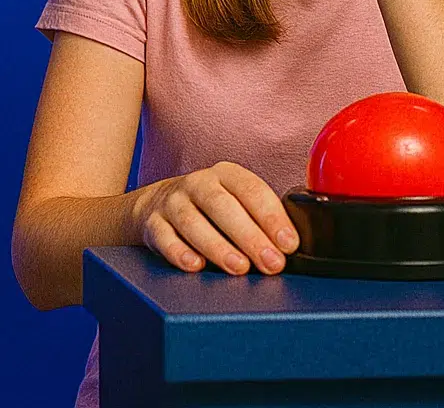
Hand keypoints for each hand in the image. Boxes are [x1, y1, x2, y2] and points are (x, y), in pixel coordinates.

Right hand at [131, 161, 298, 275]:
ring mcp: (172, 202)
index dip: (272, 218)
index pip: (251, 190)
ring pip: (192, 221)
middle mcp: (197, 184)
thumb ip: (260, 217)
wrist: (158, 205)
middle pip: (222, 206)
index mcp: (226, 175)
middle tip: (271, 263)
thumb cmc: (211, 209)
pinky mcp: (152, 223)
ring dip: (217, 246)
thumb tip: (290, 246)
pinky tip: (195, 265)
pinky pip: (164, 237)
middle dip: (250, 236)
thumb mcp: (236, 201)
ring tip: (239, 267)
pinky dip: (179, 252)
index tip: (289, 244)